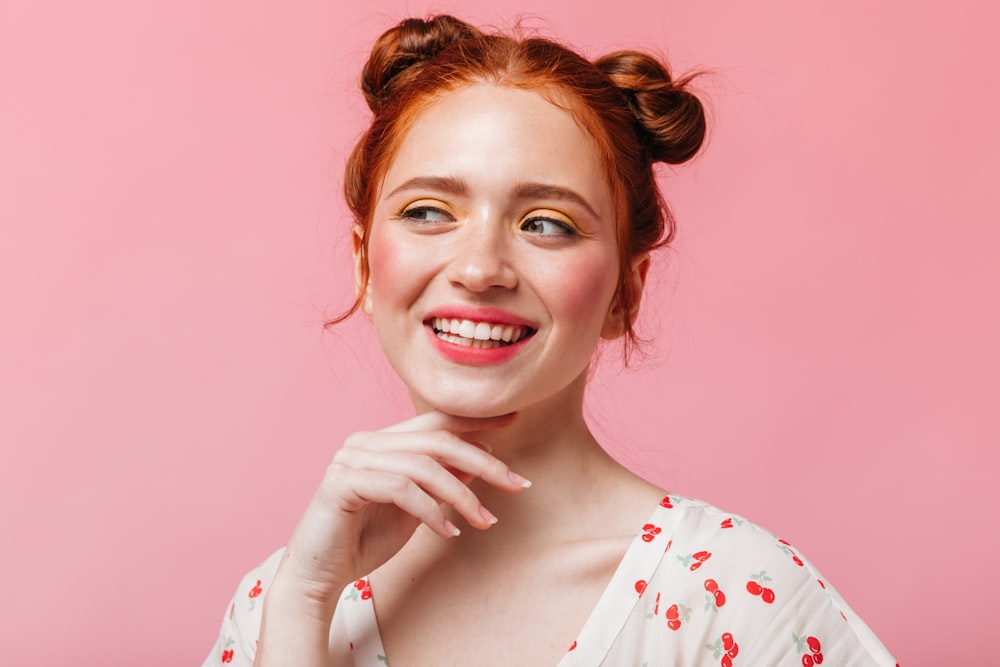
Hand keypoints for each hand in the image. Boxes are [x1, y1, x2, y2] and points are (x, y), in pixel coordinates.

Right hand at [269, 410, 527, 616]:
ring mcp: (351, 459)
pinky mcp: (342, 483)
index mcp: (382, 442)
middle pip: (437, 439)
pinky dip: (430, 509)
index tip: (514, 420)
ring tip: (484, 521)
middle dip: (484, 460)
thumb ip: (442, 482)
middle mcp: (365, 442)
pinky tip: (448, 532)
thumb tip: (480, 458)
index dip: (476, 420)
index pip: (435, 421)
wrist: (318, 577)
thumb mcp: (416, 510)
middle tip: (517, 484)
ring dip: (462, 495)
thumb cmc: (364, 542)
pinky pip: (400, 488)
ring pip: (423, 464)